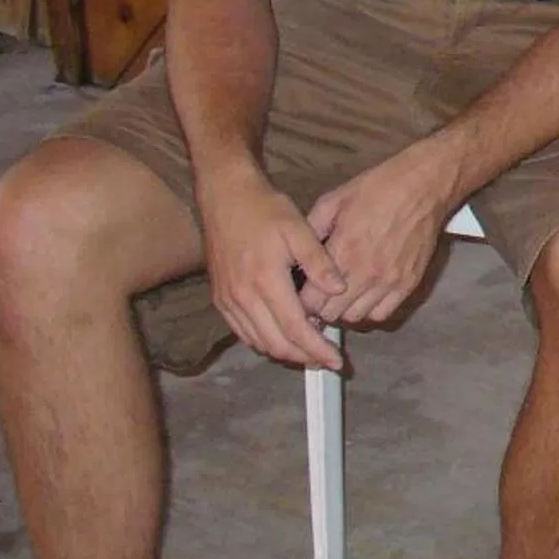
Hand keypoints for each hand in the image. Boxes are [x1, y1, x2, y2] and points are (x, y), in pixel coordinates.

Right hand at [196, 172, 345, 369]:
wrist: (225, 197)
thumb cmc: (265, 210)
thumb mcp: (299, 229)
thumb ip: (319, 262)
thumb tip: (338, 290)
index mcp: (265, 281)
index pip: (295, 328)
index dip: (317, 348)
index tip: (336, 360)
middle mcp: (242, 297)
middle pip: (275, 343)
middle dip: (304, 357)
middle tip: (327, 361)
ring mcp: (227, 300)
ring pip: (258, 342)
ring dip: (284, 352)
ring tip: (310, 350)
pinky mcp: (220, 299)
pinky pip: (243, 332)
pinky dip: (264, 341)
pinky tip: (283, 337)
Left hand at [304, 148, 455, 325]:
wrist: (425, 185)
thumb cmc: (377, 189)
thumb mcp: (334, 201)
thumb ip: (311, 231)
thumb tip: (295, 258)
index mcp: (343, 252)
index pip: (310, 300)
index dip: (301, 299)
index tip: (302, 291)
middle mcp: (366, 273)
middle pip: (330, 314)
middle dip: (321, 306)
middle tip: (321, 292)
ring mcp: (390, 281)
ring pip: (355, 318)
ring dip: (345, 309)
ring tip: (344, 292)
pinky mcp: (409, 283)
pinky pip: (382, 314)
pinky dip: (370, 308)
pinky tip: (367, 293)